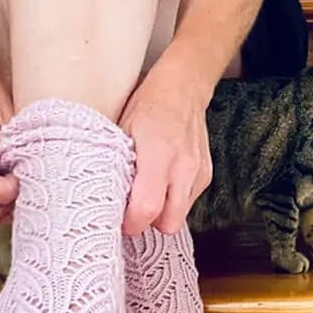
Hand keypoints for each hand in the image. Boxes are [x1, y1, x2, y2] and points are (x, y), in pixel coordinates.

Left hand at [120, 60, 212, 235]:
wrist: (183, 89)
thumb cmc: (148, 106)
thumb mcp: (121, 131)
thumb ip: (117, 166)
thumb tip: (106, 197)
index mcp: (157, 156)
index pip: (147, 209)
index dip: (131, 223)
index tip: (120, 221)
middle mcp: (183, 168)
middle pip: (169, 223)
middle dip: (150, 224)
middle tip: (133, 212)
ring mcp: (198, 173)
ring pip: (180, 216)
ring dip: (163, 212)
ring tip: (148, 194)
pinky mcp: (206, 175)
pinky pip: (188, 202)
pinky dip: (174, 199)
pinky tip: (164, 182)